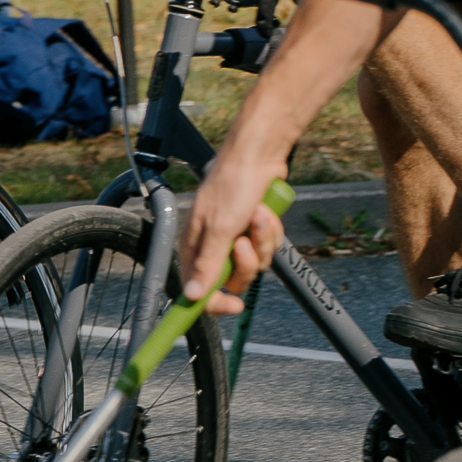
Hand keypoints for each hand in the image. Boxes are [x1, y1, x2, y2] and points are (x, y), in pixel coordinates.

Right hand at [178, 145, 291, 315]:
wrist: (257, 157)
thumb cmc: (231, 185)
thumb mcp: (219, 229)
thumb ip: (207, 265)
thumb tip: (191, 296)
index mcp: (195, 247)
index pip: (198, 291)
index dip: (215, 303)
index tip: (235, 305)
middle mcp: (213, 246)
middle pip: (234, 279)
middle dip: (247, 262)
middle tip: (245, 242)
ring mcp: (235, 238)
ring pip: (256, 263)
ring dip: (262, 240)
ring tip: (257, 216)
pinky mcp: (253, 230)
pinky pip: (267, 247)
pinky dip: (270, 231)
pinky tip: (265, 212)